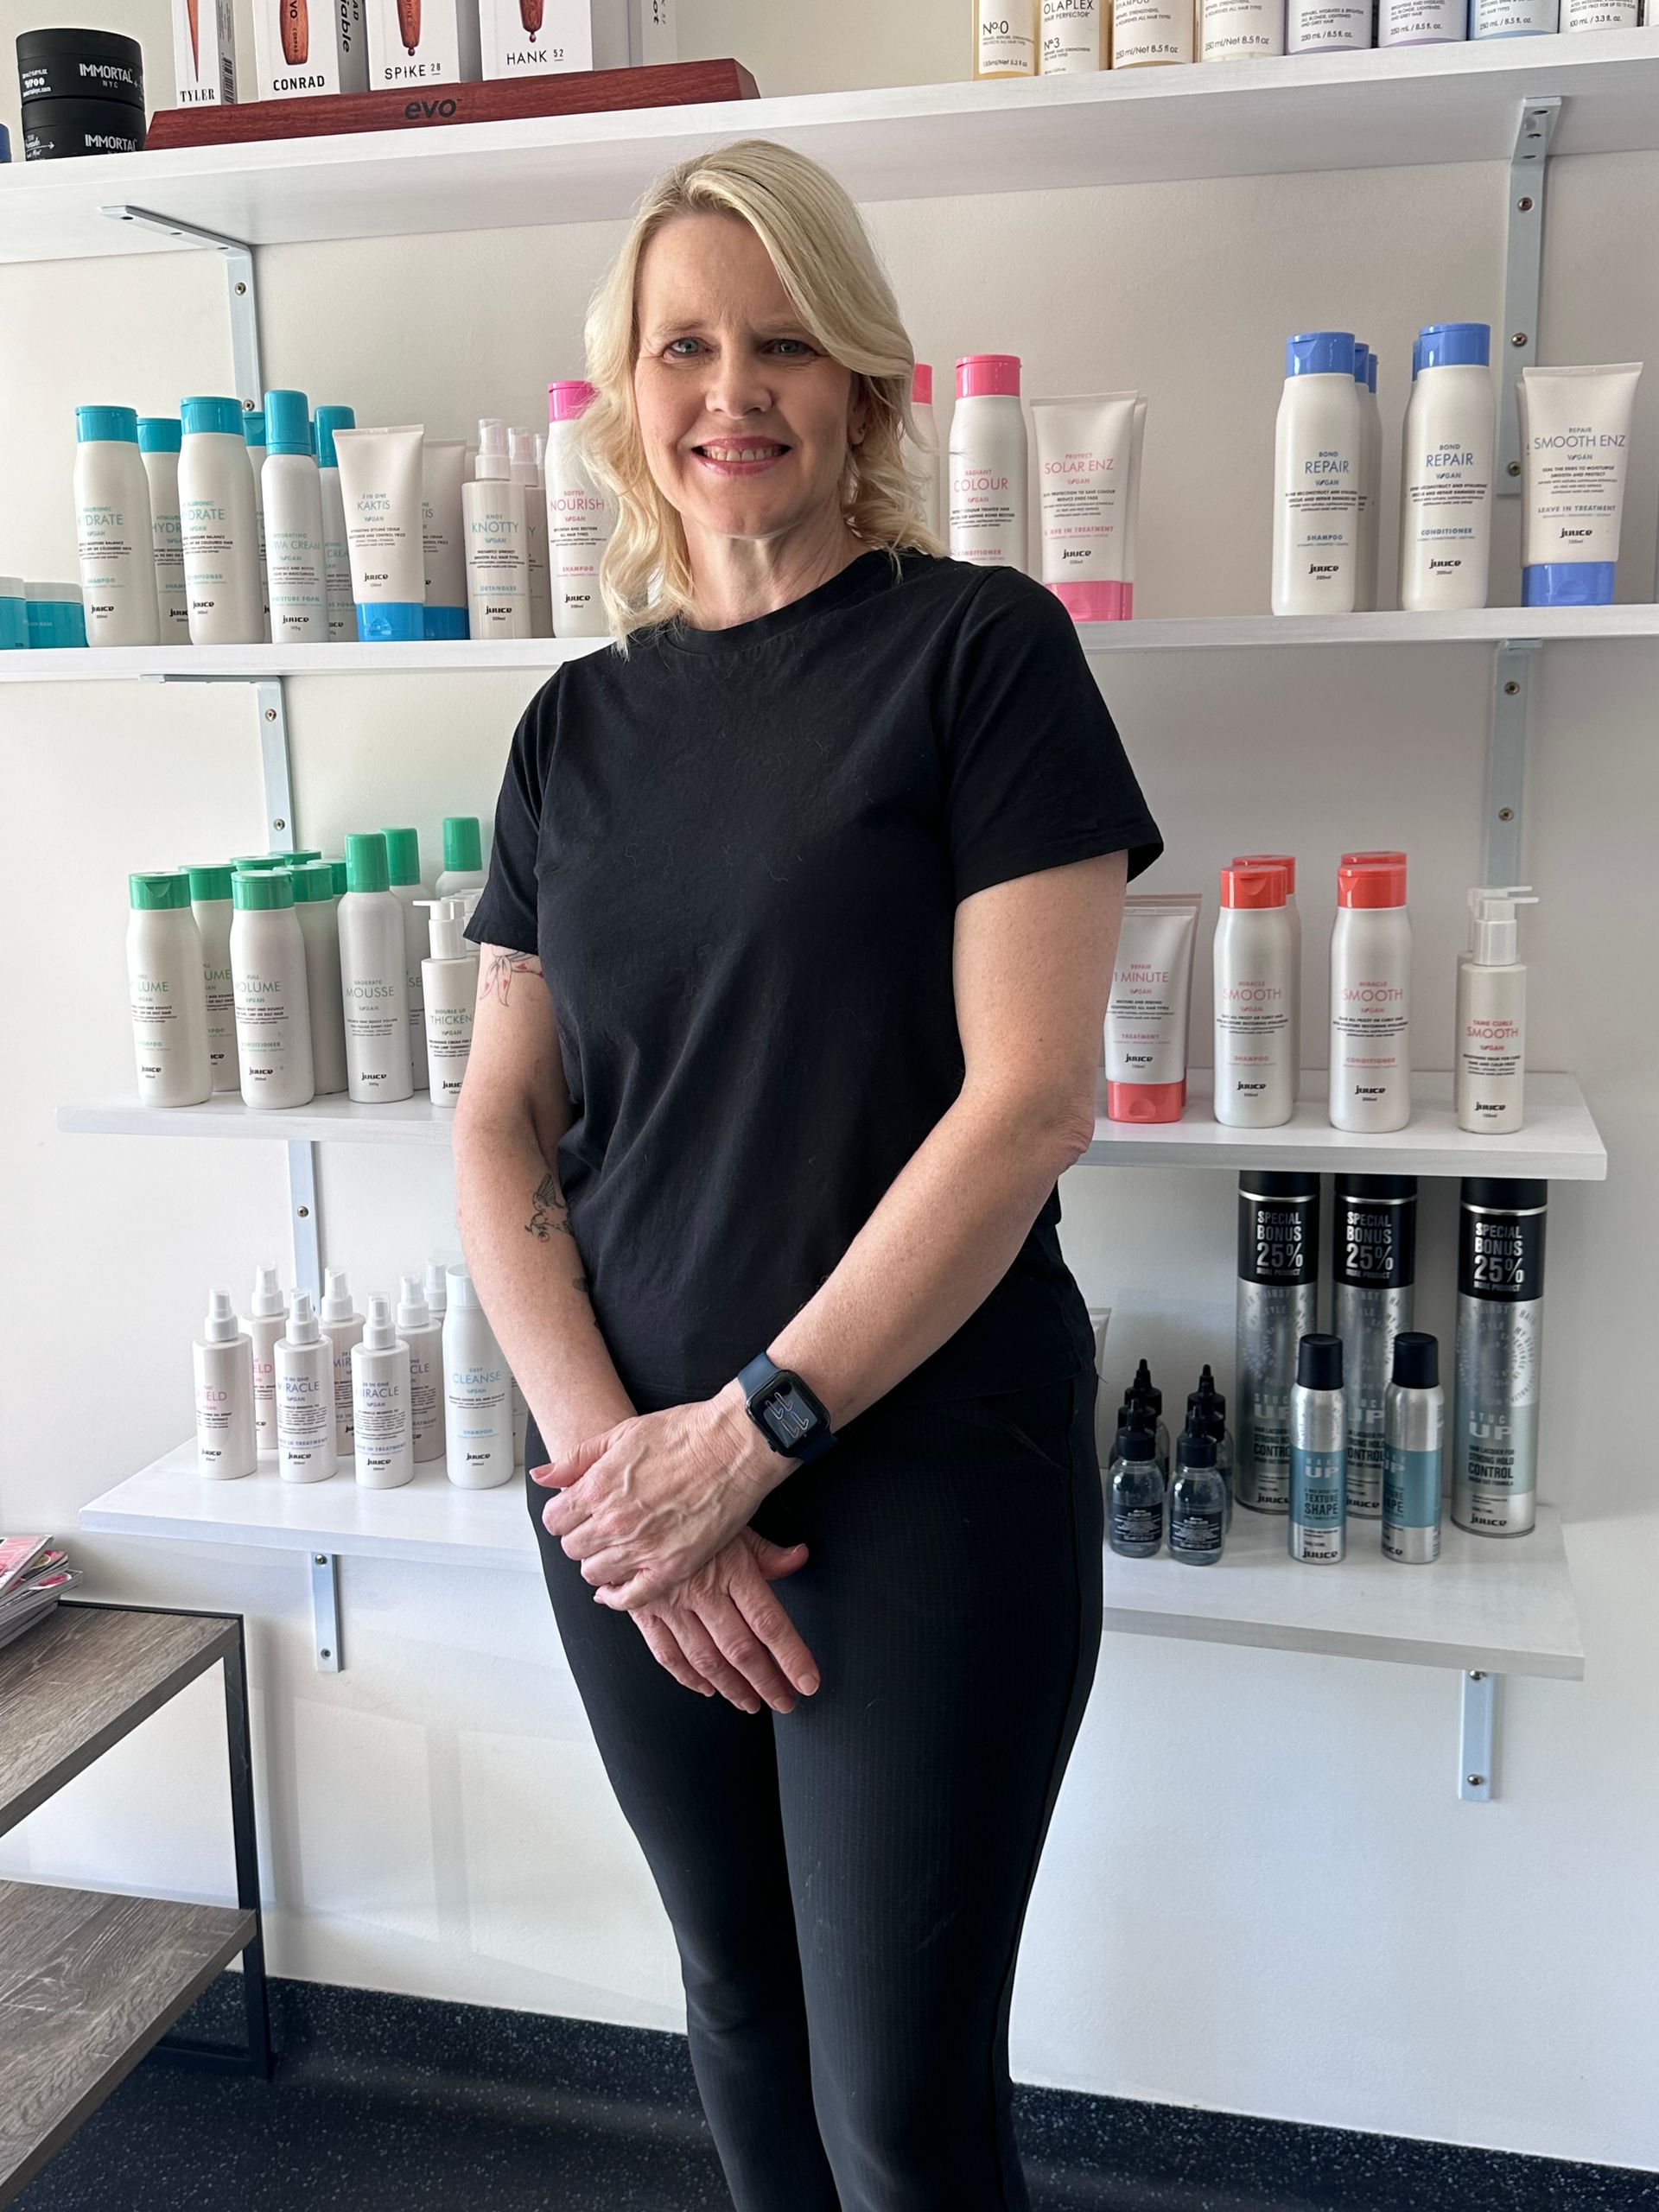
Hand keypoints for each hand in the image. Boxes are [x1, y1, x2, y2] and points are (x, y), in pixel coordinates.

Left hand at [532, 1380, 792, 1610]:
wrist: (734, 1446)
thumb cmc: (685, 1433)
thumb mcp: (621, 1434)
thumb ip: (577, 1459)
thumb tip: (543, 1476)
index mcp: (597, 1488)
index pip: (554, 1521)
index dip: (563, 1516)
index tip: (575, 1513)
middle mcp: (614, 1523)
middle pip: (572, 1549)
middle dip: (580, 1538)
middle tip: (599, 1529)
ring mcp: (642, 1548)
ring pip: (595, 1574)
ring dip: (599, 1563)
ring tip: (616, 1550)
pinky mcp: (671, 1567)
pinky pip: (629, 1598)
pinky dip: (618, 1597)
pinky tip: (618, 1588)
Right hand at [630, 1525, 820, 1710]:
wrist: (631, 1503)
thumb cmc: (689, 1508)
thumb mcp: (733, 1521)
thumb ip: (766, 1551)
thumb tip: (799, 1557)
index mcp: (731, 1567)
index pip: (769, 1622)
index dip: (791, 1656)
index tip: (807, 1681)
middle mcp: (701, 1589)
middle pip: (740, 1649)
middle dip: (766, 1682)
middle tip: (784, 1701)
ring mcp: (670, 1602)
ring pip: (705, 1658)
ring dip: (731, 1687)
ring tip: (750, 1702)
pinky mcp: (643, 1609)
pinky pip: (666, 1653)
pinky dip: (687, 1676)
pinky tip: (705, 1686)